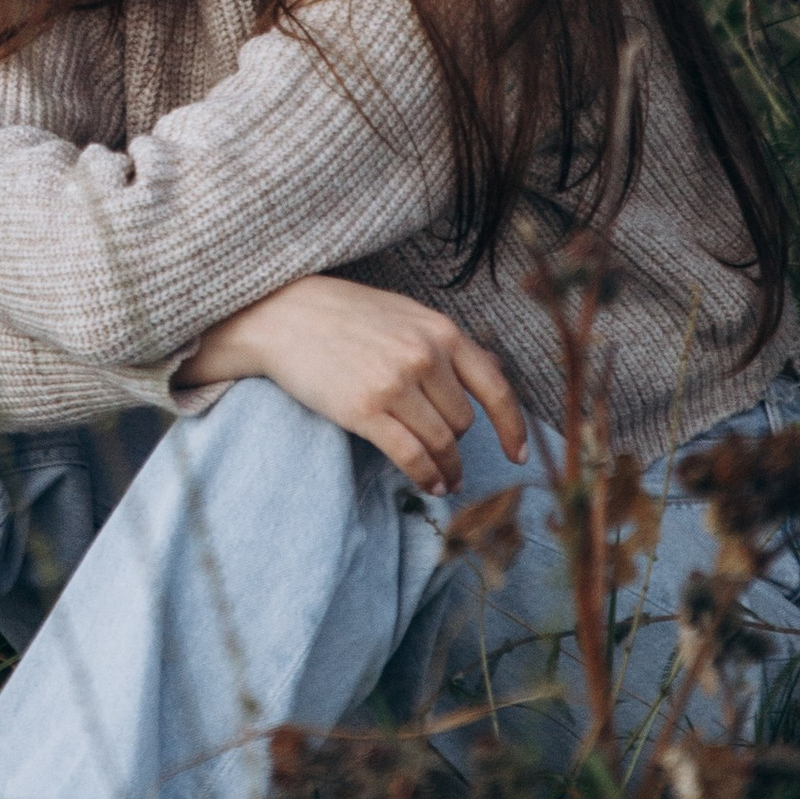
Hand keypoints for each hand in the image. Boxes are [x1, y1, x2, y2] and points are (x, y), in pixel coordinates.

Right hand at [175, 272, 526, 493]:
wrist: (282, 315)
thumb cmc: (343, 314)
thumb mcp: (405, 314)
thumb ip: (445, 342)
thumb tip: (493, 373)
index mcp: (440, 330)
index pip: (495, 388)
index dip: (512, 428)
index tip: (517, 454)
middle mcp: (424, 356)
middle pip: (463, 421)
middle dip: (457, 441)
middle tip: (449, 457)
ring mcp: (395, 383)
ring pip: (441, 443)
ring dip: (447, 468)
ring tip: (444, 480)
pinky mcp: (365, 410)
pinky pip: (411, 455)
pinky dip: (425, 476)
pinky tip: (428, 484)